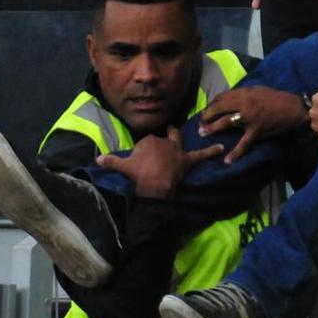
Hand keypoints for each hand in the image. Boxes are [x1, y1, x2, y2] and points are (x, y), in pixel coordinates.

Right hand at [96, 126, 222, 198]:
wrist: (153, 184)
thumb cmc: (137, 174)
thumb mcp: (122, 167)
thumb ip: (111, 161)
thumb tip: (96, 159)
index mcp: (148, 141)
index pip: (148, 141)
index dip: (145, 150)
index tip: (142, 159)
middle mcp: (164, 141)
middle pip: (162, 139)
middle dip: (161, 141)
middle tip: (159, 143)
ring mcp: (176, 150)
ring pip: (178, 141)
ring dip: (178, 139)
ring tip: (177, 133)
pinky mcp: (187, 159)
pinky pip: (201, 155)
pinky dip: (211, 151)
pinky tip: (222, 148)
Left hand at [198, 86, 309, 163]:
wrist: (293, 108)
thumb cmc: (276, 98)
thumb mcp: (258, 90)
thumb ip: (243, 94)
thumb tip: (228, 98)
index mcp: (245, 93)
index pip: (221, 97)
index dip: (211, 104)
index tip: (206, 110)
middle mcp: (244, 104)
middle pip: (219, 108)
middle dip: (206, 116)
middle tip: (200, 123)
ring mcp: (249, 118)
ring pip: (225, 123)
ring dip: (212, 128)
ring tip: (203, 133)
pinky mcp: (256, 131)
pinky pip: (244, 143)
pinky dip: (236, 153)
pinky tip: (227, 160)